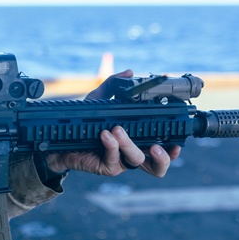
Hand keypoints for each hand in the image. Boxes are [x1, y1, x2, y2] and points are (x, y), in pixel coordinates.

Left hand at [46, 69, 181, 178]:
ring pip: (137, 160)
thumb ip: (113, 85)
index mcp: (138, 141)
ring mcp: (120, 162)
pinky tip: (106, 134)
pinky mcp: (107, 167)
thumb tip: (129, 72)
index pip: (163, 149)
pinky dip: (111, 144)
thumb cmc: (84, 122)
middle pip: (158, 167)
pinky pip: (114, 157)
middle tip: (156, 145)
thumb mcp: (99, 101)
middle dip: (163, 158)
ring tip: (118, 129)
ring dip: (130, 144)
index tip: (177, 141)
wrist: (60, 140)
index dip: (173, 150)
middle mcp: (132, 154)